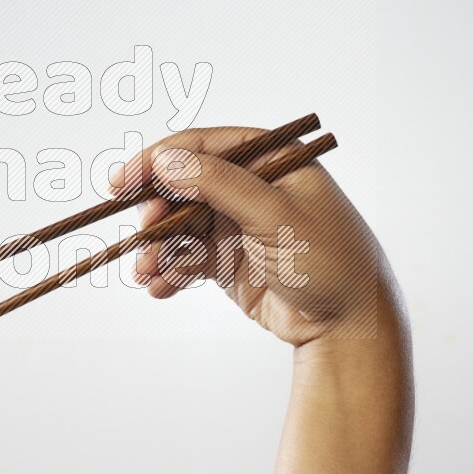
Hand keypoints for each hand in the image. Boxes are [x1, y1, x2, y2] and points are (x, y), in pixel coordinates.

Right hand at [112, 125, 399, 347]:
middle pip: (186, 187)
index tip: (123, 181)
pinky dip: (170, 271)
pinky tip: (159, 287)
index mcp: (272, 160)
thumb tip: (166, 161)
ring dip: (158, 248)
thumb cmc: (329, 261)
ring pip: (181, 226)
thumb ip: (219, 185)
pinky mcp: (230, 261)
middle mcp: (252, 188)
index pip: (205, 147)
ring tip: (145, 272)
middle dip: (157, 212)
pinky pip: (188, 258)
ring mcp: (239, 225)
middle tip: (141, 233)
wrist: (349, 325)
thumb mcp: (275, 215)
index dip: (160, 160)